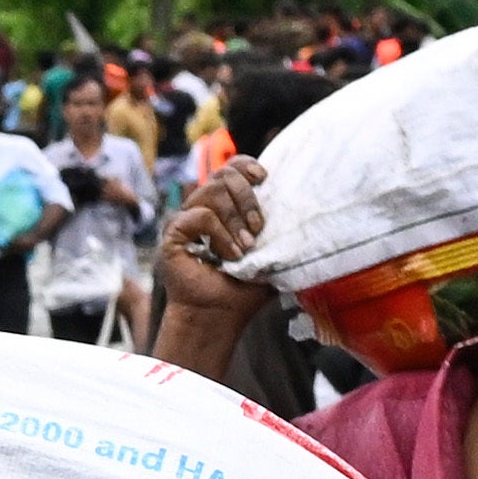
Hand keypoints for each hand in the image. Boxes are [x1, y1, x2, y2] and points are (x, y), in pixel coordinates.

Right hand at [158, 153, 271, 326]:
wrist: (220, 313)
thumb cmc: (245, 287)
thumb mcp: (272, 252)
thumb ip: (280, 228)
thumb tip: (304, 206)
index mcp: (224, 207)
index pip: (229, 168)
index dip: (245, 165)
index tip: (264, 178)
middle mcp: (202, 209)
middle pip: (223, 175)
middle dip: (247, 199)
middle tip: (257, 230)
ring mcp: (186, 220)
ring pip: (212, 191)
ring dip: (235, 219)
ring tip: (245, 247)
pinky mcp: (173, 234)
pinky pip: (200, 216)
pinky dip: (219, 235)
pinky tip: (228, 256)